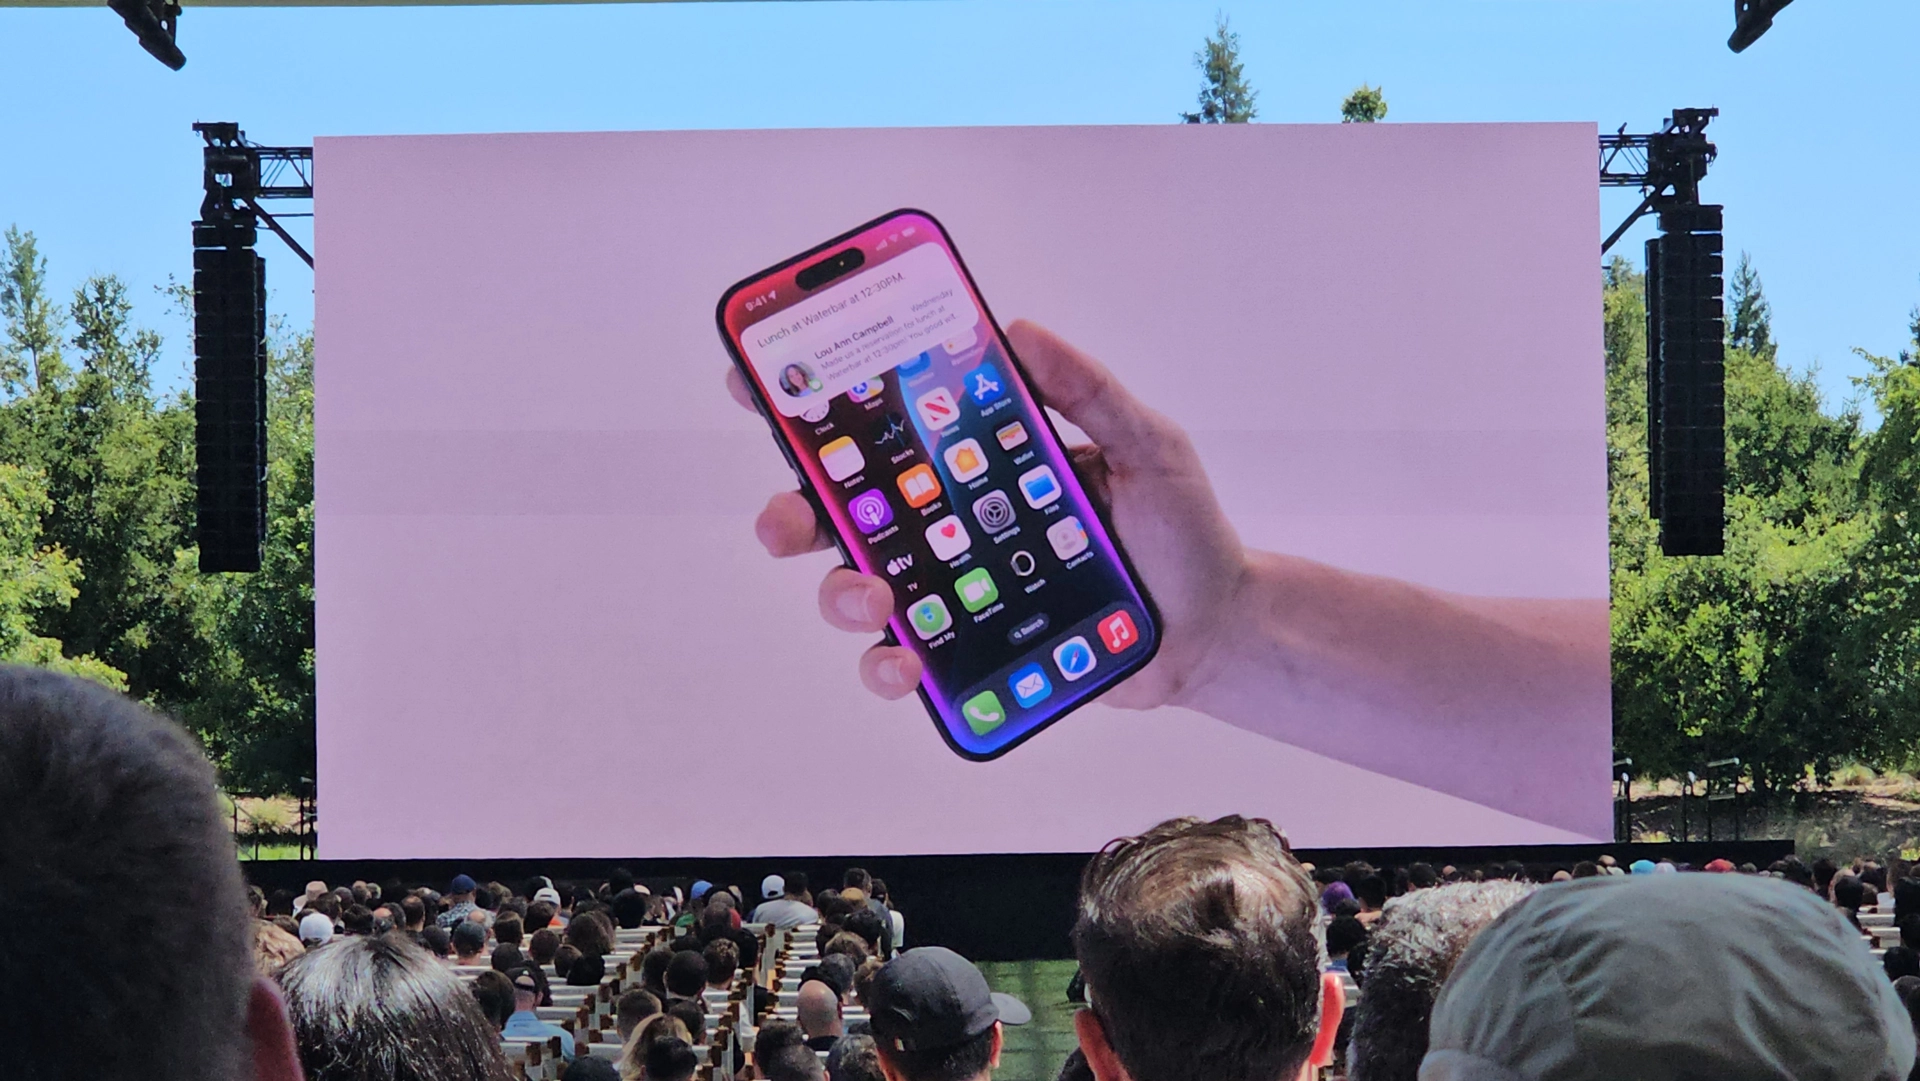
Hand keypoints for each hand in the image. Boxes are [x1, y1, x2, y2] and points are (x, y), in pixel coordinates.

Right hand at [726, 320, 1248, 706]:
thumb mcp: (1146, 445)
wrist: (1214, 631)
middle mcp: (948, 522)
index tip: (761, 380)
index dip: (811, 401)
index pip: (882, 424)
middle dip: (794, 509)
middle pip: (841, 510)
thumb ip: (1087, 391)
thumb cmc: (1179, 531)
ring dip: (841, 591)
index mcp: (974, 460)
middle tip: (790, 516)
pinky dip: (888, 665)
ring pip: (856, 587)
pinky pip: (905, 660)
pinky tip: (908, 663)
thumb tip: (1017, 329)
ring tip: (875, 598)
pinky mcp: (968, 652)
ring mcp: (951, 589)